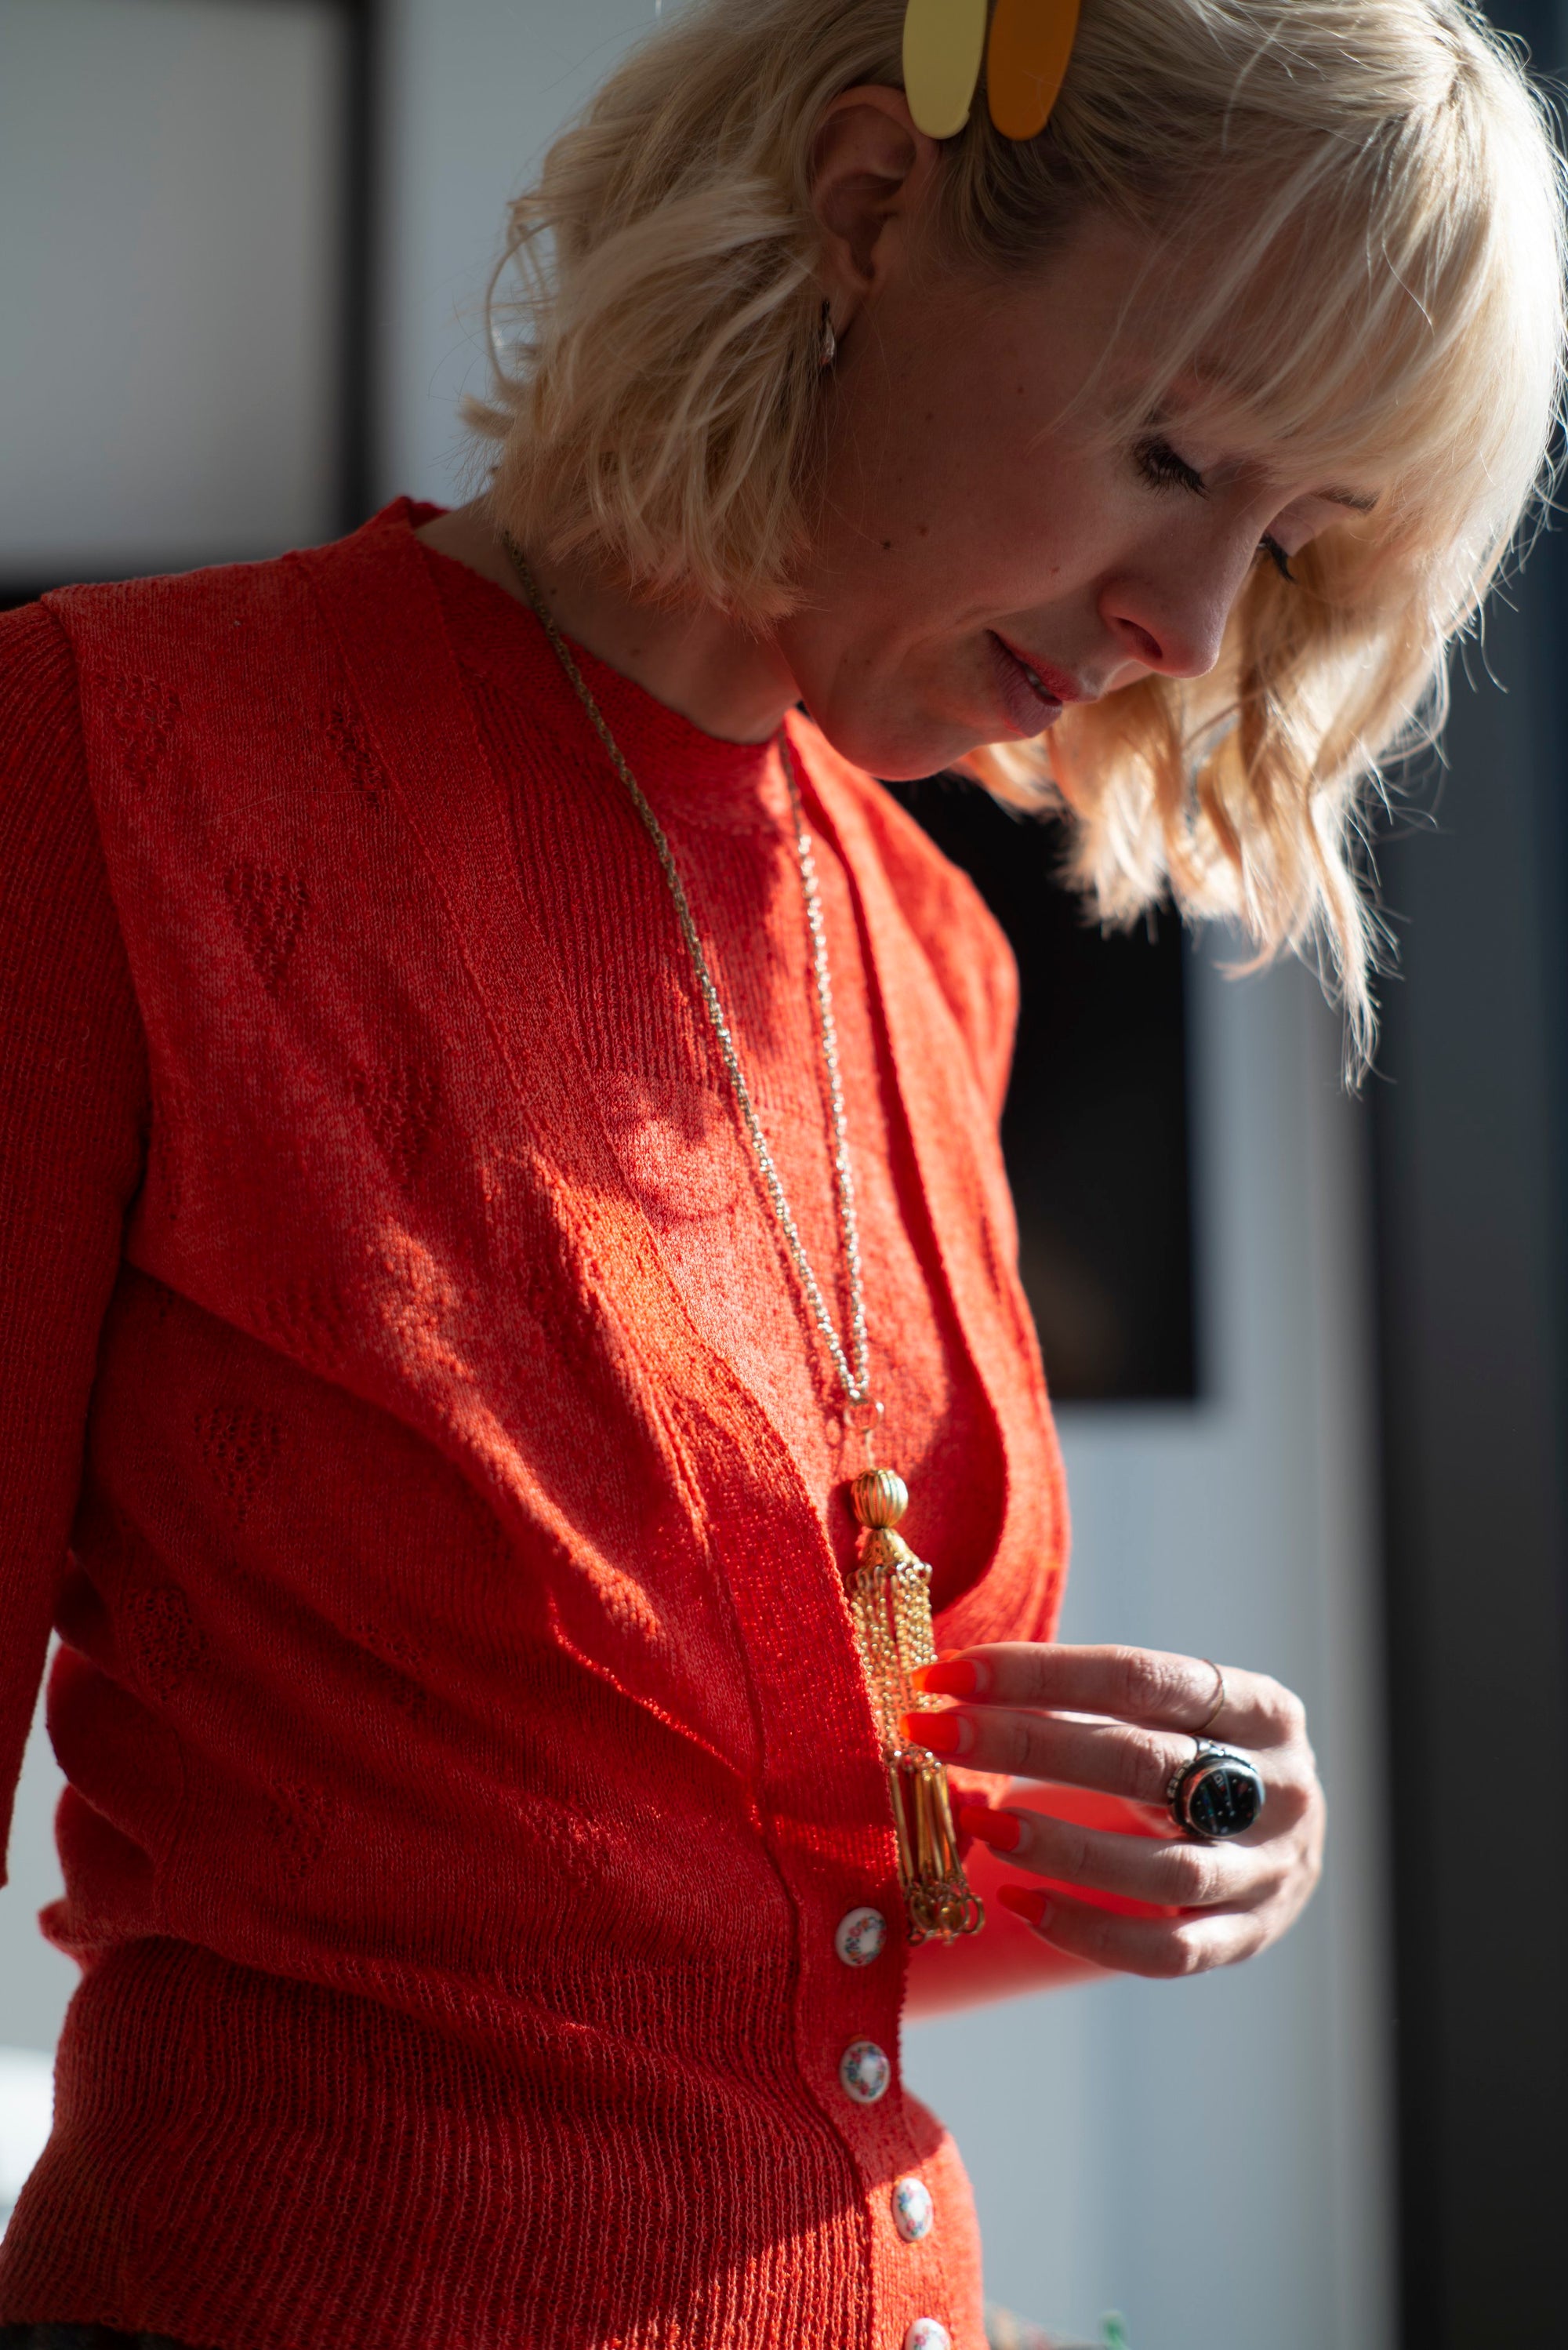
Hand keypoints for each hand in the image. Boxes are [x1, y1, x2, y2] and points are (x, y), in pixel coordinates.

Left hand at [903, 1642, 1324, 1979]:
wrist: (1284, 1840)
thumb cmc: (1195, 1756)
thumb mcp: (1168, 1713)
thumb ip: (1080, 1704)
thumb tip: (952, 1689)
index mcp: (1261, 1707)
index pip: (1138, 1678)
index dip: (1038, 1673)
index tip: (948, 1673)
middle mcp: (1280, 1788)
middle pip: (1142, 1763)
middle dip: (1025, 1744)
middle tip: (933, 1733)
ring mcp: (1270, 1872)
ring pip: (1161, 1869)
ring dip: (1058, 1846)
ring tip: (978, 1822)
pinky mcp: (1248, 1940)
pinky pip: (1164, 1952)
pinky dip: (1087, 1930)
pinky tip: (1018, 1902)